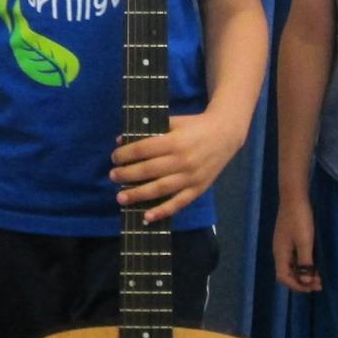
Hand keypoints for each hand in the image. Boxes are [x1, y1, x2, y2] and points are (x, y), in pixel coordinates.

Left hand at [110, 110, 243, 221]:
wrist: (225, 135)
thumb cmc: (194, 126)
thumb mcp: (173, 121)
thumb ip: (149, 130)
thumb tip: (122, 141)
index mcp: (174, 141)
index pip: (144, 149)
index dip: (126, 154)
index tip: (114, 157)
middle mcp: (182, 161)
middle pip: (149, 170)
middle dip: (127, 174)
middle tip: (112, 176)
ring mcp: (191, 177)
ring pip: (161, 189)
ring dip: (139, 195)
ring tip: (121, 198)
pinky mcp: (198, 189)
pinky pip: (179, 203)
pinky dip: (162, 211)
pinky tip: (147, 216)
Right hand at [272, 197, 320, 291]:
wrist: (294, 196)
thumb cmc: (299, 219)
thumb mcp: (304, 242)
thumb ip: (305, 263)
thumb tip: (305, 282)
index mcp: (280, 253)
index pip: (283, 277)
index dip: (297, 286)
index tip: (313, 286)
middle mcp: (280, 251)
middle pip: (287, 273)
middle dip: (302, 281)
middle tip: (320, 283)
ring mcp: (285, 244)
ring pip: (292, 266)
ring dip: (305, 274)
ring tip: (320, 276)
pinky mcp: (290, 239)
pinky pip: (295, 257)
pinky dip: (304, 264)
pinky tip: (315, 263)